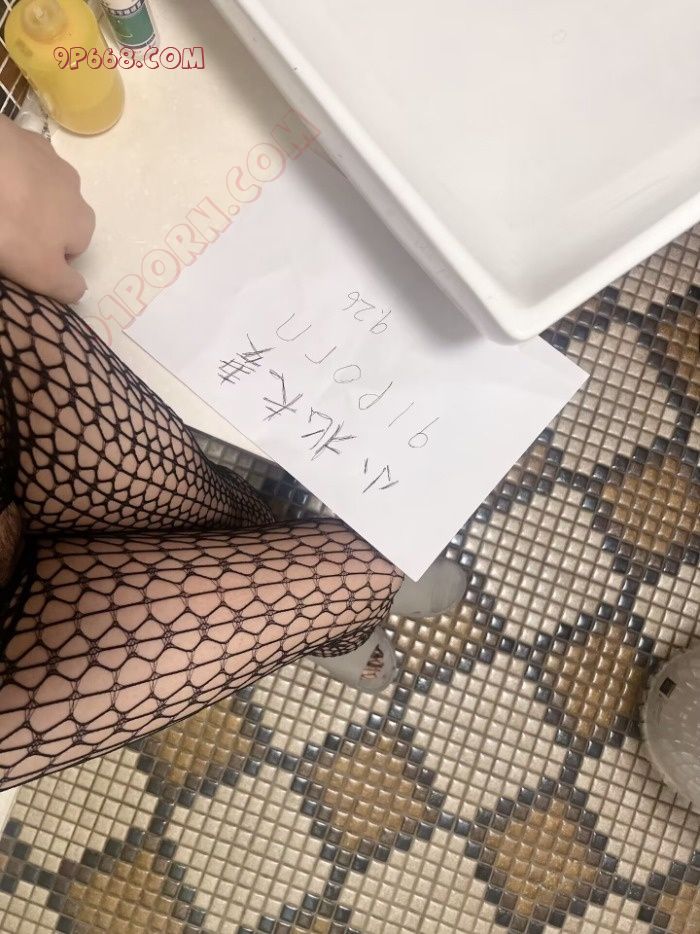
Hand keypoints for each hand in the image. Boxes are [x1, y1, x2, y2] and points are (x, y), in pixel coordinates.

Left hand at [0, 115, 94, 302]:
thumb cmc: (14, 225)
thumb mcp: (42, 273)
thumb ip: (67, 287)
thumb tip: (80, 290)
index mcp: (84, 222)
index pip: (72, 250)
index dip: (46, 258)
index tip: (21, 260)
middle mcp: (75, 188)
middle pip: (56, 215)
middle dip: (36, 224)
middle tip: (6, 233)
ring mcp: (48, 158)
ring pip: (37, 186)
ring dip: (20, 195)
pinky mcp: (18, 133)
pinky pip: (15, 159)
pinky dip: (5, 170)